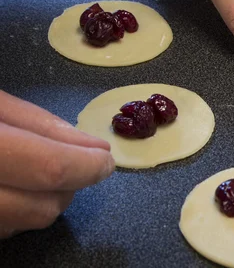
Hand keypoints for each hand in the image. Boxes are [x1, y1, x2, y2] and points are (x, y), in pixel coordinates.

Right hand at [0, 91, 113, 238]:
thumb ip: (40, 123)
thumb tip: (91, 146)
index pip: (50, 168)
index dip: (87, 165)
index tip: (106, 159)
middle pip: (44, 206)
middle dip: (72, 183)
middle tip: (79, 161)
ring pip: (28, 223)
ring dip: (46, 197)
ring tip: (37, 166)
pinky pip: (6, 228)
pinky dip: (21, 207)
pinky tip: (13, 182)